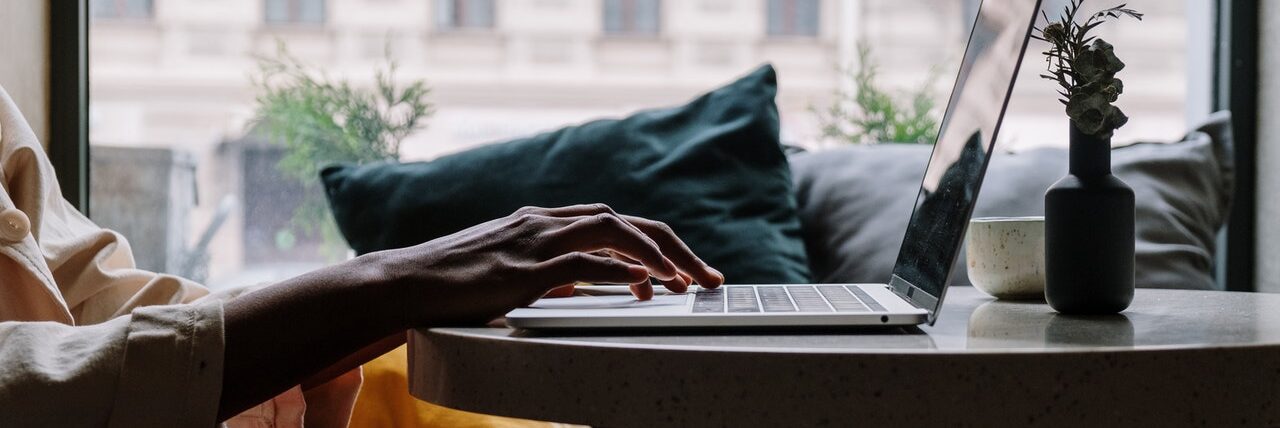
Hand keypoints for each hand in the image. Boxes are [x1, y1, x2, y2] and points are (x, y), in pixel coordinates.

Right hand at [369, 204, 723, 325]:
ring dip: (656, 254)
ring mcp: (532, 242)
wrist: (402, 283)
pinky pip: (580, 263)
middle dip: (675, 247)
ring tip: (686, 282)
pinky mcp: (520, 270)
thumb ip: (549, 272)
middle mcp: (544, 222)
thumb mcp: (511, 271)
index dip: (658, 242)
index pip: (616, 221)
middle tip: (709, 278)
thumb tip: (585, 285)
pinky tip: (643, 282)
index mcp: (544, 221)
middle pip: (626, 220)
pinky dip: (617, 269)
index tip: (687, 270)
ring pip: (611, 230)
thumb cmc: (452, 283)